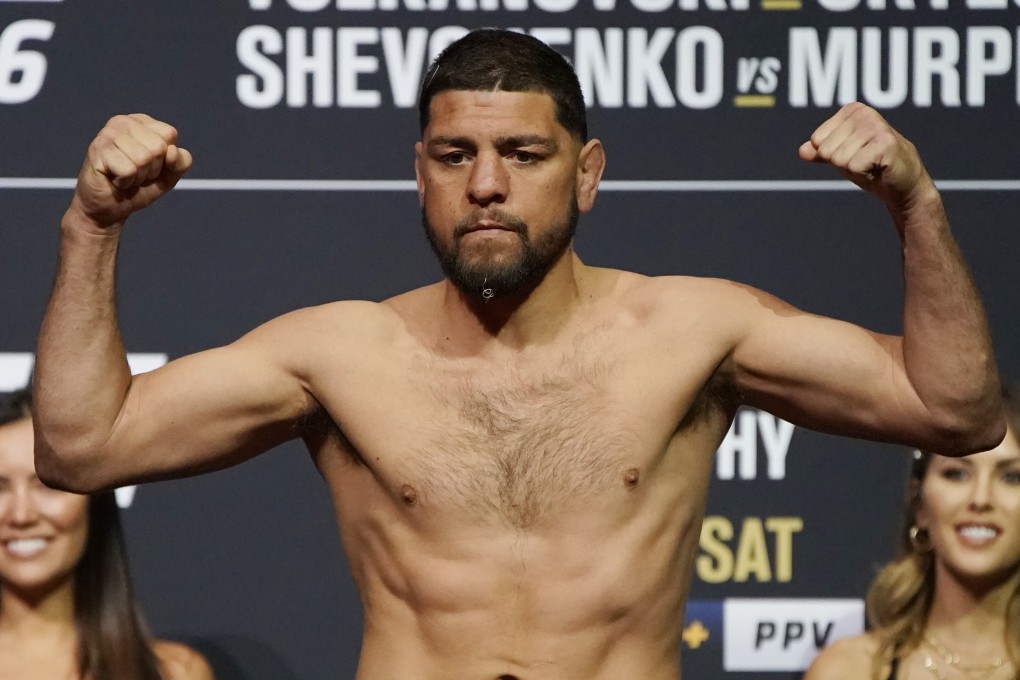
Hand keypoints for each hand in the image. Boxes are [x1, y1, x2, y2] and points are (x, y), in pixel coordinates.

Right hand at [69, 114, 192, 231]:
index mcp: (143, 122)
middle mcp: (124, 122)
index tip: (149, 165)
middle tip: (135, 173)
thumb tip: (172, 150)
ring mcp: (108, 133)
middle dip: (151, 168)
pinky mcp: (98, 149)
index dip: (165, 158)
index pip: (170, 134)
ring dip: (138, 176)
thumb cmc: (139, 187)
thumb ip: (181, 162)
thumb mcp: (169, 175)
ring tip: (125, 176)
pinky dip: (126, 181)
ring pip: (144, 158)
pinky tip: (115, 179)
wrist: (110, 207)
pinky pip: (129, 169)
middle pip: (158, 146)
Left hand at [799, 102, 932, 208]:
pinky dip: (864, 174)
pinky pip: (854, 166)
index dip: (832, 155)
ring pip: (839, 158)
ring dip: (854, 169)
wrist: (902, 184)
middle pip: (827, 149)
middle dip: (843, 163)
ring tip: (871, 164)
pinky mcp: (886, 143)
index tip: (853, 154)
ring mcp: (876, 127)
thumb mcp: (840, 157)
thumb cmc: (871, 167)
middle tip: (864, 162)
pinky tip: (879, 168)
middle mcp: (864, 113)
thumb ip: (819, 152)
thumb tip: (802, 151)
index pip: (817, 140)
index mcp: (852, 111)